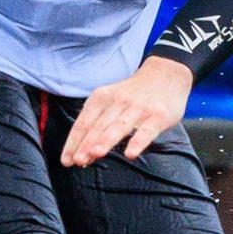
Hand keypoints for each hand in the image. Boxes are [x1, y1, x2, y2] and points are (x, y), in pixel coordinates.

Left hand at [58, 54, 192, 168]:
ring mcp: (138, 109)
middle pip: (99, 126)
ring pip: (119, 127)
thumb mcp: (111, 99)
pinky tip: (130, 154)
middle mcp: (118, 102)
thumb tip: (83, 151)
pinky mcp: (158, 117)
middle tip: (77, 160)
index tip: (66, 159)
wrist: (166, 74)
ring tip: (95, 154)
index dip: (74, 141)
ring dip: (106, 140)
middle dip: (86, 144)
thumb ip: (98, 123)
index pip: (84, 122)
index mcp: (102, 97)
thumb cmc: (133, 93)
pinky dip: (138, 142)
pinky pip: (146, 131)